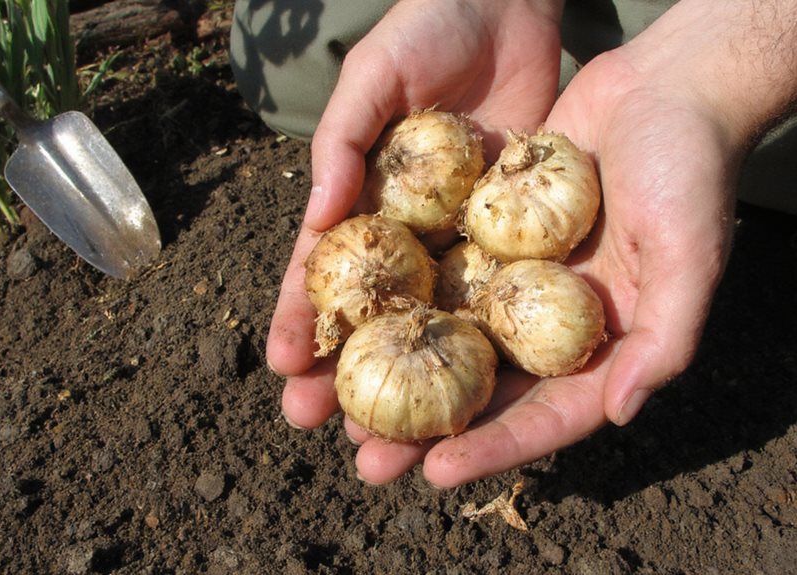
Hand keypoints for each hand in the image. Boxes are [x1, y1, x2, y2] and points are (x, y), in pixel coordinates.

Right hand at [266, 0, 564, 468]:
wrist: (510, 1)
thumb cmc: (428, 27)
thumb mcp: (373, 78)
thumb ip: (343, 143)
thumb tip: (316, 221)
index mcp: (361, 196)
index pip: (324, 271)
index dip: (301, 319)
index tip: (284, 372)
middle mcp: (407, 227)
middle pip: (374, 313)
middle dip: (350, 372)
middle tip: (329, 432)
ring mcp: (459, 233)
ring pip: (431, 320)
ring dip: (412, 381)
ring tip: (394, 434)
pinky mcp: (512, 230)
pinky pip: (495, 291)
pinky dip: (480, 341)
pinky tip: (473, 390)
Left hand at [339, 46, 742, 486]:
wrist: (668, 86)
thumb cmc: (693, 171)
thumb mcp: (691, 255)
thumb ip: (664, 340)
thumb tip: (620, 414)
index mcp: (604, 343)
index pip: (547, 414)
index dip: (495, 447)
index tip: (436, 473)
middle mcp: (556, 322)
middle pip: (487, 391)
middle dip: (429, 432)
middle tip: (368, 462)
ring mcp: (520, 279)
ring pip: (452, 339)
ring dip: (399, 374)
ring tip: (338, 410)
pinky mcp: (493, 234)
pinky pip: (443, 275)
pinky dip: (403, 300)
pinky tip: (352, 319)